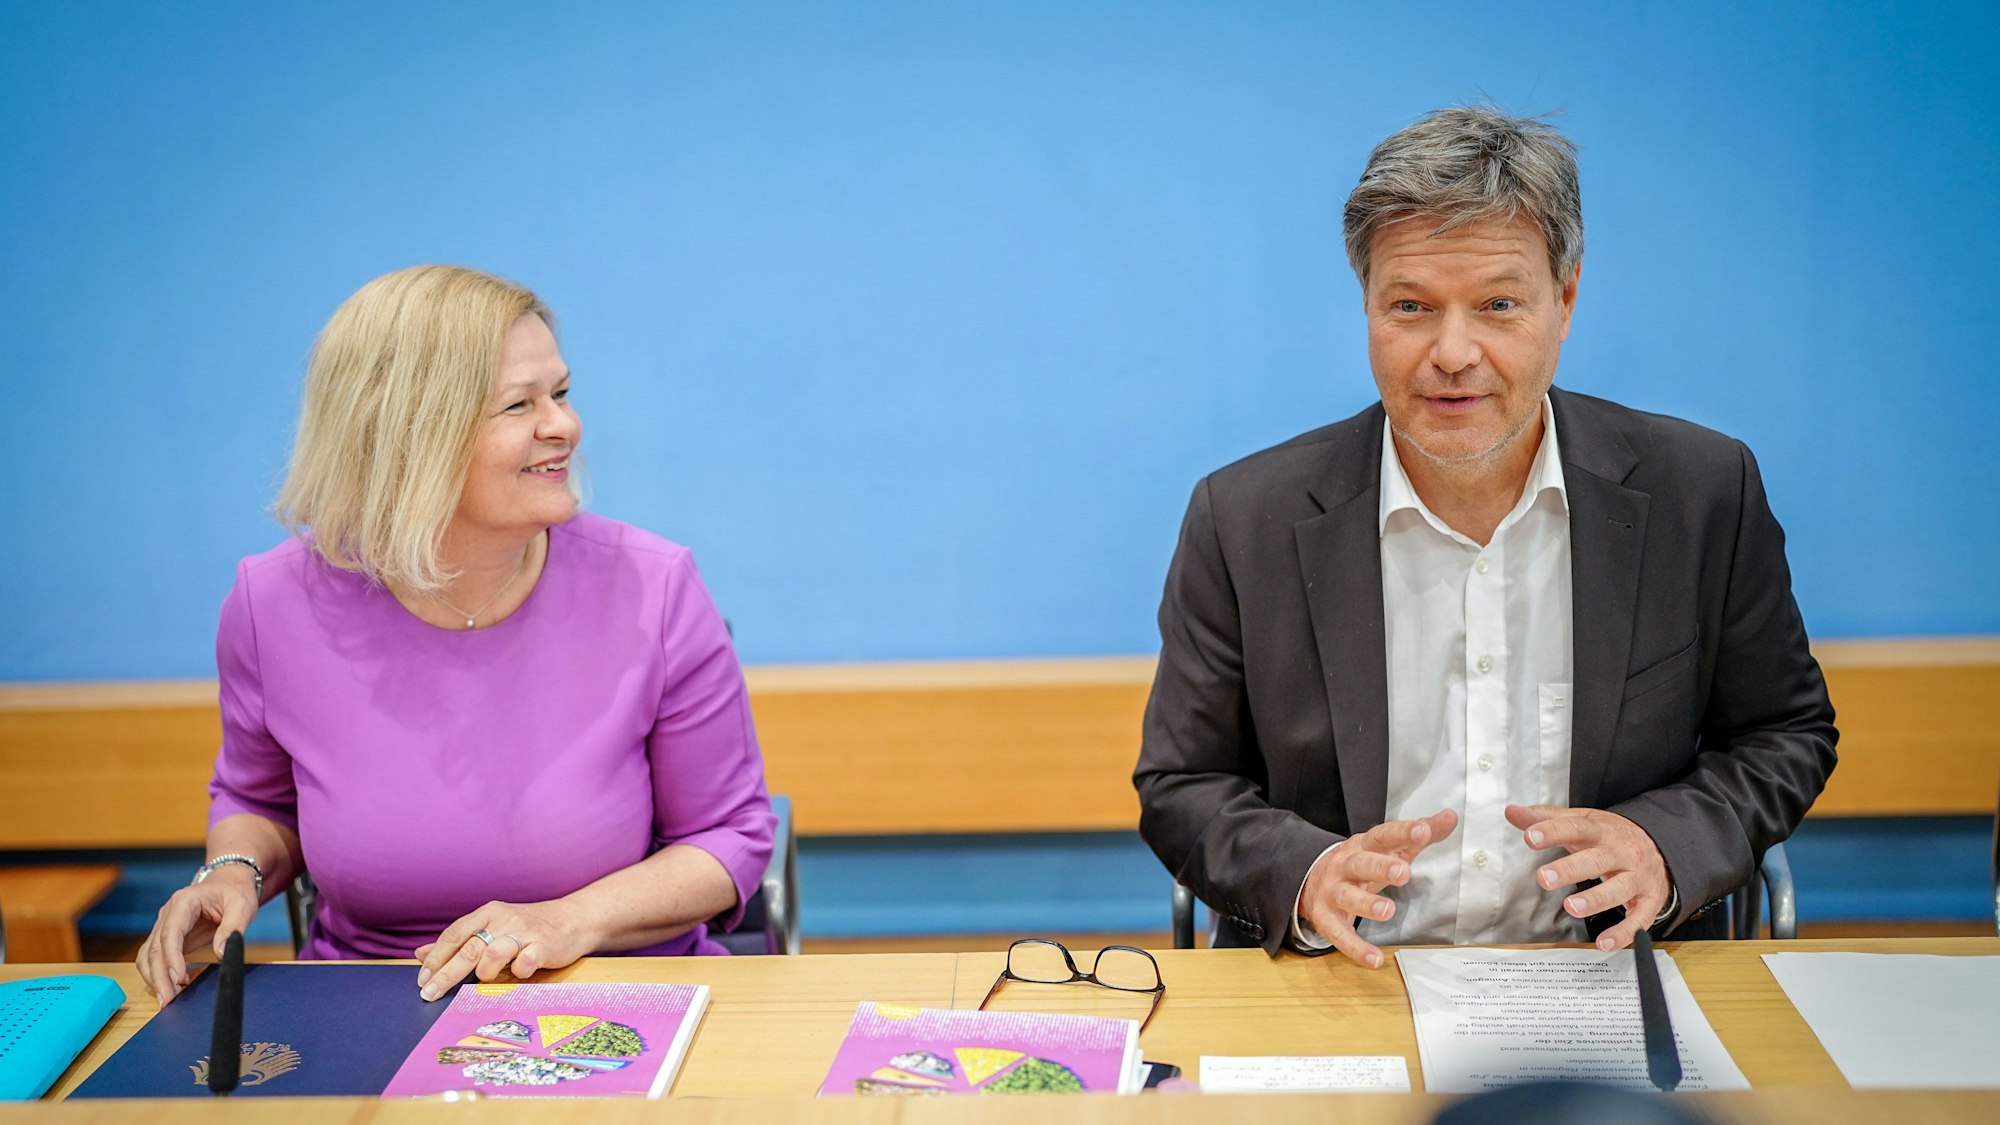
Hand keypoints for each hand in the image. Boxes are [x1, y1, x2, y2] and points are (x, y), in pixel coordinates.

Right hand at [134, 870, 258, 1007]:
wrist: (227, 883)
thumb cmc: (234, 892)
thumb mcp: (242, 906)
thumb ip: (233, 928)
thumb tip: (220, 953)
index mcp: (183, 902)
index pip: (171, 933)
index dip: (172, 958)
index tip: (178, 979)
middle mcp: (167, 914)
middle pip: (155, 949)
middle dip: (159, 976)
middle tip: (167, 1000)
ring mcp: (163, 926)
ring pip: (148, 956)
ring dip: (154, 978)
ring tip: (167, 999)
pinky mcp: (166, 938)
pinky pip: (154, 958)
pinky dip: (157, 974)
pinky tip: (169, 988)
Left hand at [414, 900, 593, 1000]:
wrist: (575, 918)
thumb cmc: (529, 927)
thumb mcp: (492, 928)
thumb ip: (458, 942)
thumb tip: (420, 954)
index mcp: (487, 913)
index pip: (454, 935)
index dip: (436, 959)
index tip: (422, 981)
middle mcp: (504, 919)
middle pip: (468, 948)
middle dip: (446, 974)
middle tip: (429, 995)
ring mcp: (525, 932)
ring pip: (493, 954)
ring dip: (485, 972)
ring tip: (485, 979)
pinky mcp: (545, 945)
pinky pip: (526, 962)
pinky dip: (519, 972)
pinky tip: (520, 973)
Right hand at [1299, 809, 1458, 967]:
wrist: (1311, 880)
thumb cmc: (1360, 864)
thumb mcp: (1387, 847)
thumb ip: (1418, 834)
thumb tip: (1450, 817)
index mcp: (1362, 846)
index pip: (1382, 835)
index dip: (1402, 832)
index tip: (1423, 830)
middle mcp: (1345, 866)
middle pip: (1360, 863)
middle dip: (1380, 867)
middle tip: (1402, 872)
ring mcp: (1332, 892)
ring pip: (1346, 896)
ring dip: (1365, 904)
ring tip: (1387, 911)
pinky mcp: (1326, 919)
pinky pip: (1339, 935)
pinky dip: (1355, 948)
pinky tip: (1374, 959)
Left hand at [1506, 804, 1670, 950]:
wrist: (1661, 846)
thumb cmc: (1612, 836)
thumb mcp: (1584, 820)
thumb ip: (1548, 819)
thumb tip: (1513, 812)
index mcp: (1603, 830)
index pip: (1577, 828)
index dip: (1553, 831)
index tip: (1530, 837)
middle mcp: (1622, 853)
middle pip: (1597, 860)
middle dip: (1570, 869)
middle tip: (1544, 878)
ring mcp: (1638, 877)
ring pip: (1619, 889)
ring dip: (1596, 900)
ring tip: (1571, 907)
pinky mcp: (1650, 901)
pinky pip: (1639, 919)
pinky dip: (1624, 933)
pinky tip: (1604, 943)